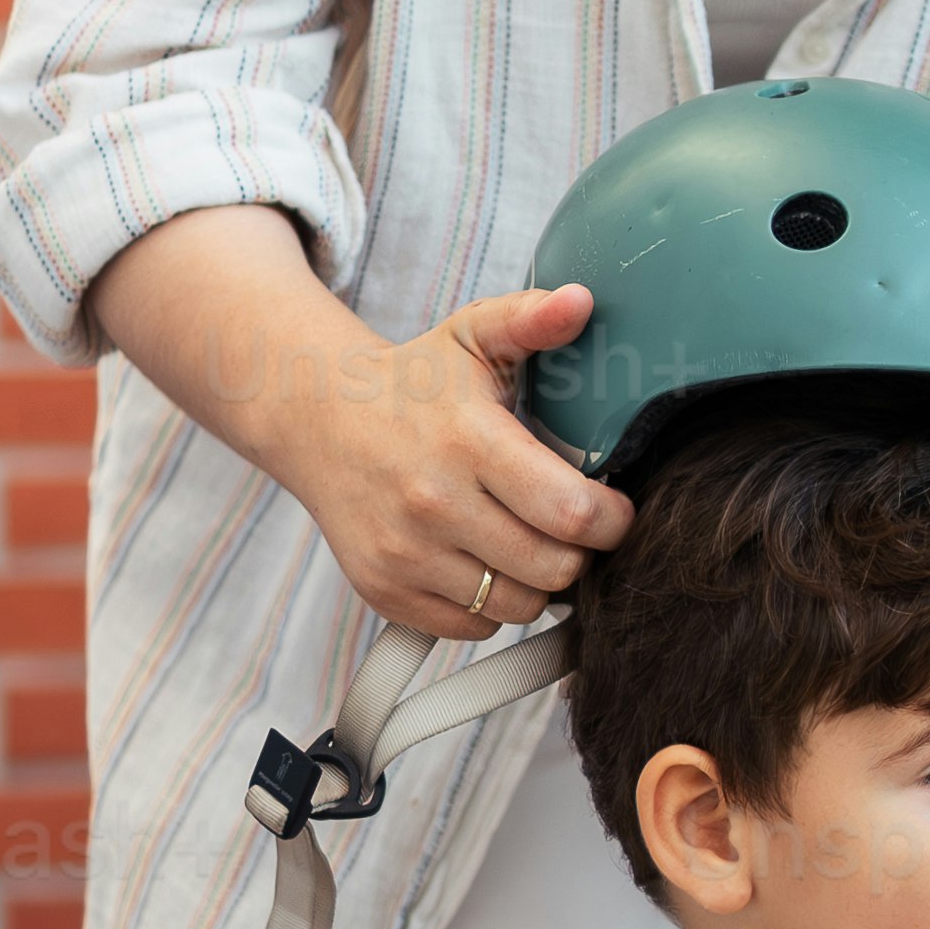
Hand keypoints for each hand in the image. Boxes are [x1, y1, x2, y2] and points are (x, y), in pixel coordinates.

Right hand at [289, 279, 633, 646]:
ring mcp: (405, 554)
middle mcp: (432, 503)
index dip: (611, 520)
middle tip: (570, 526)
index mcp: (467, 441)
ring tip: (526, 540)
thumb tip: (581, 301)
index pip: (570, 512)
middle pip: (553, 569)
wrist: (316, 419)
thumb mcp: (472, 335)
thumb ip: (530, 317)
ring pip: (517, 606)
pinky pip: (473, 627)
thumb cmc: (412, 383)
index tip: (613, 509)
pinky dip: (490, 605)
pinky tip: (482, 560)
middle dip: (579, 552)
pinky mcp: (385, 591)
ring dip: (536, 581)